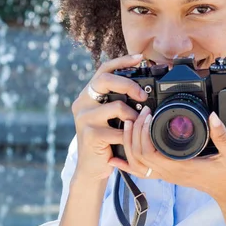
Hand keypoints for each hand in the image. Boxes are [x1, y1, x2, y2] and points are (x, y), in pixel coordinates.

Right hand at [71, 53, 148, 182]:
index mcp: (88, 95)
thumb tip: (143, 89)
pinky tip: (129, 141)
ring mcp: (84, 118)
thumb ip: (118, 102)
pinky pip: (119, 130)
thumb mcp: (110, 118)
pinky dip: (129, 136)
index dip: (122, 61)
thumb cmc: (106, 140)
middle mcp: (82, 103)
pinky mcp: (90, 134)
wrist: (92, 168)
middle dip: (128, 85)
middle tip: (143, 95)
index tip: (140, 57)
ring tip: (136, 125)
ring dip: (133, 116)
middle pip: (105, 80)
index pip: (103, 70)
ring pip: (117, 107)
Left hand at [107, 107, 225, 212]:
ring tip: (130, 125)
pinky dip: (128, 165)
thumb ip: (222, 135)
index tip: (148, 116)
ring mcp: (168, 175)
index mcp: (181, 167)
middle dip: (134, 134)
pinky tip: (116, 160)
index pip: (150, 153)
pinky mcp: (169, 174)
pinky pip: (143, 171)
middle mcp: (170, 173)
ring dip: (129, 145)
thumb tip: (212, 116)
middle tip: (139, 114)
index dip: (143, 134)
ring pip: (137, 164)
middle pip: (138, 157)